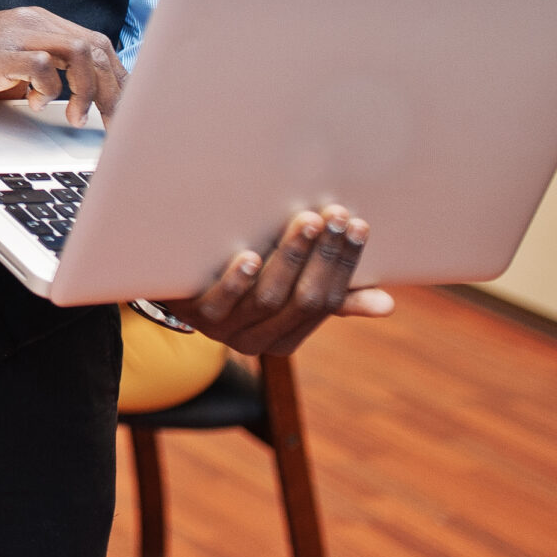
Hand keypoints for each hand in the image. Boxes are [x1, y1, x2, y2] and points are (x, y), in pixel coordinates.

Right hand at [0, 9, 124, 125]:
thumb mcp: (13, 67)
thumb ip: (48, 73)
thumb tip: (90, 100)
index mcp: (39, 22)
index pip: (97, 43)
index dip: (119, 77)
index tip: (127, 109)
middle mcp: (31, 22)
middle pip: (96, 47)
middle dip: (114, 90)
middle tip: (114, 124)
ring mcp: (13, 35)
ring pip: (77, 52)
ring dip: (87, 90)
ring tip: (77, 118)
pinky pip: (41, 66)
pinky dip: (49, 90)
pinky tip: (35, 105)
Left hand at [157, 206, 396, 355]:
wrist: (169, 283)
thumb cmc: (240, 284)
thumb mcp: (284, 291)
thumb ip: (331, 297)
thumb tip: (388, 306)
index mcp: (287, 338)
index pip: (328, 301)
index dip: (346, 264)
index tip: (358, 226)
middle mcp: (259, 341)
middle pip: (303, 301)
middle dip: (324, 256)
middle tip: (336, 215)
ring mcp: (224, 330)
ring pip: (267, 298)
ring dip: (289, 258)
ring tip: (305, 222)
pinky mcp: (193, 313)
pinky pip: (219, 301)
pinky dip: (236, 280)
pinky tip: (249, 256)